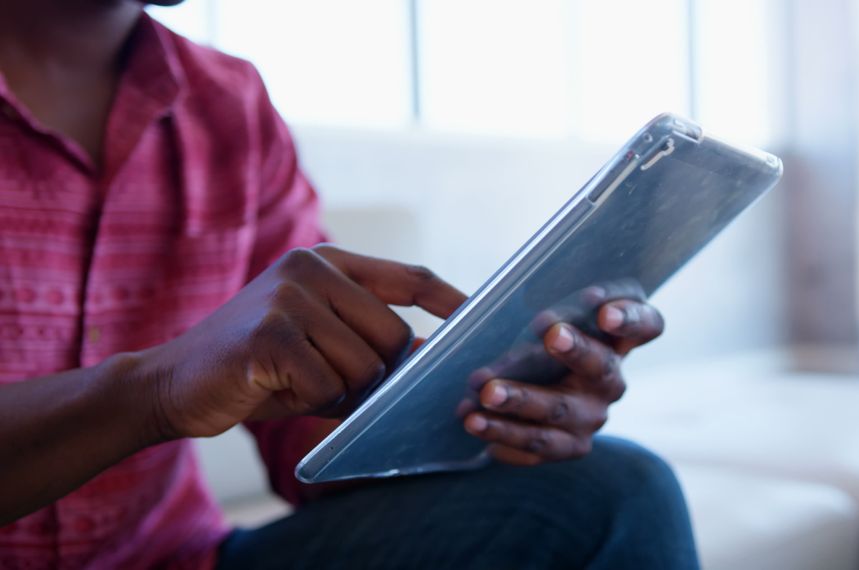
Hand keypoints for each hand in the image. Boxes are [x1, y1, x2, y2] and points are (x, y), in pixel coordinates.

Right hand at [139, 245, 466, 439]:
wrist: (172, 384)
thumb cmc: (258, 370)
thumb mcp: (322, 348)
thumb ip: (374, 346)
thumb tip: (436, 360)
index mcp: (328, 262)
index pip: (409, 276)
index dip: (450, 299)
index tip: (481, 319)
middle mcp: (310, 267)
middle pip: (393, 337)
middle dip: (373, 376)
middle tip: (322, 380)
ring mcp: (289, 296)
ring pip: (364, 367)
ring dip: (335, 392)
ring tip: (291, 381)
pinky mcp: (270, 334)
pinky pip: (328, 386)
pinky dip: (308, 402)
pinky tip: (272, 389)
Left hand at [464, 299, 663, 464]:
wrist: (538, 405)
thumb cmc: (541, 346)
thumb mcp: (545, 321)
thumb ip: (533, 307)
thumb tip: (479, 302)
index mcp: (615, 341)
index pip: (646, 325)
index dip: (631, 319)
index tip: (605, 312)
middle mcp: (610, 381)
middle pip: (602, 367)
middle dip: (577, 351)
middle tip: (551, 334)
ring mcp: (592, 418)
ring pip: (558, 411)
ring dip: (521, 401)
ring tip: (485, 392)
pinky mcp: (569, 446)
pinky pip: (537, 445)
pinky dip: (503, 435)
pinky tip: (474, 423)